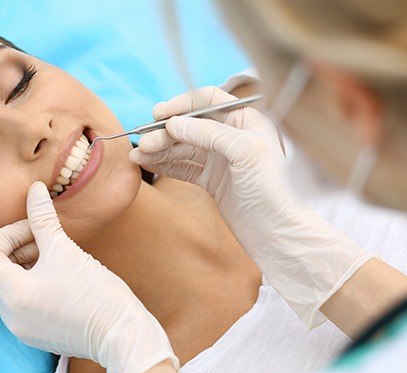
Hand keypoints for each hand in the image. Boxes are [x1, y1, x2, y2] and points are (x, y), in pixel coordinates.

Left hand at [0, 182, 177, 372]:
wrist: (121, 333)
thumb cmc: (95, 292)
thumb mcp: (65, 250)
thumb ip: (43, 218)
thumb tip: (35, 189)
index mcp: (13, 294)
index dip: (7, 235)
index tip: (33, 228)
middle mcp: (10, 315)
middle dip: (9, 252)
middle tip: (37, 240)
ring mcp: (21, 328)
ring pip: (3, 291)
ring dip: (17, 268)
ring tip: (47, 255)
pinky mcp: (35, 334)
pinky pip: (17, 306)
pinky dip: (26, 286)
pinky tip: (53, 276)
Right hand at [130, 86, 375, 327]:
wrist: (275, 231)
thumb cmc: (270, 188)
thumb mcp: (244, 151)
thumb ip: (208, 133)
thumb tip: (173, 123)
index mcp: (246, 120)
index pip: (208, 100)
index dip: (182, 104)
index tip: (158, 114)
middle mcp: (232, 136)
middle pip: (190, 126)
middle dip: (165, 133)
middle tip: (144, 144)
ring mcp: (220, 160)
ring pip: (183, 148)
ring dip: (160, 150)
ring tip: (138, 156)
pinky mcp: (211, 181)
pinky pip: (184, 167)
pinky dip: (166, 165)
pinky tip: (148, 164)